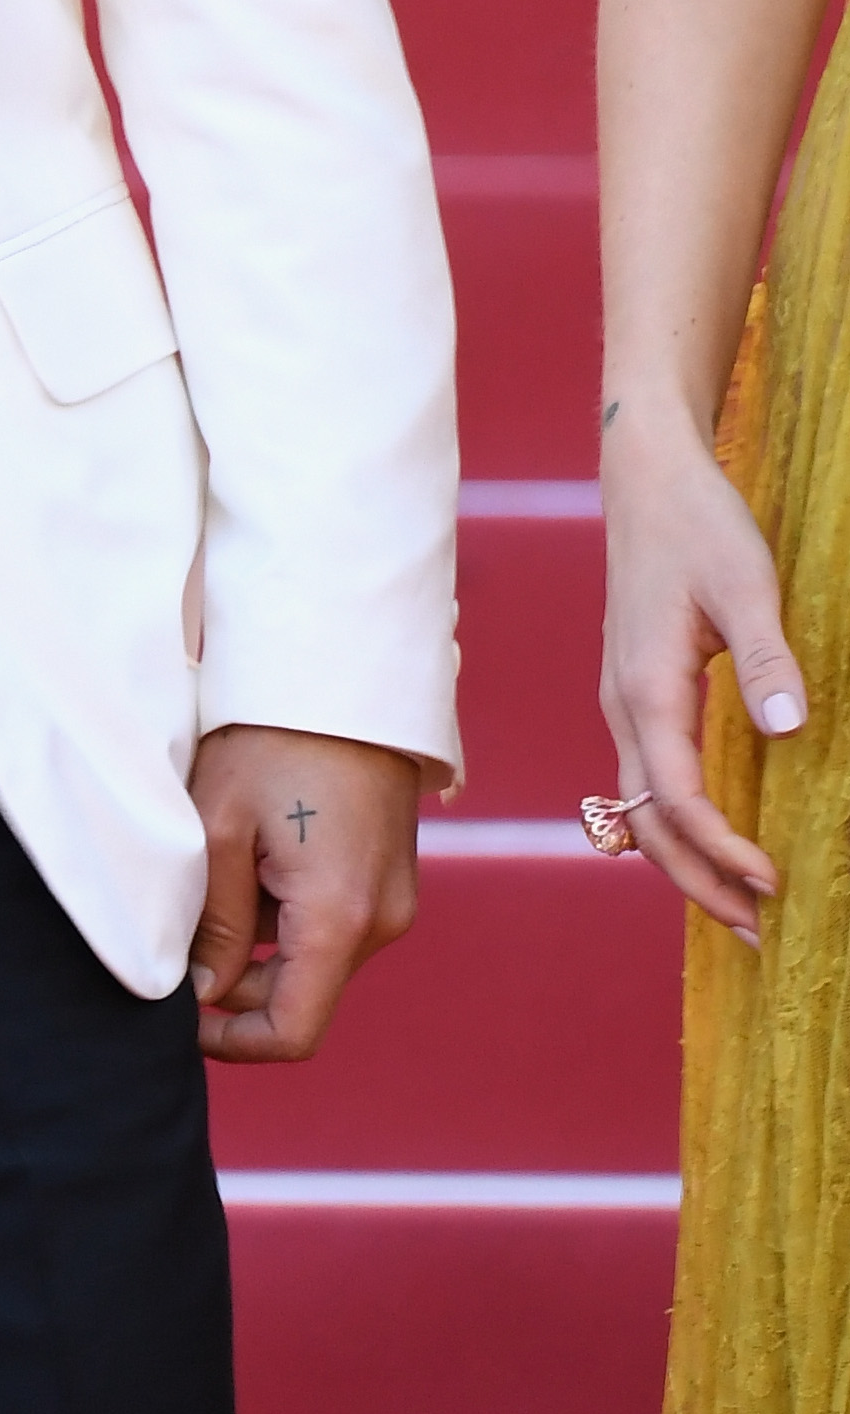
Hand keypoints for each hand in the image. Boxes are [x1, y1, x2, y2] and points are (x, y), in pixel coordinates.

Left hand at [187, 724, 423, 1062]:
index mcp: (340, 919)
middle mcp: (380, 922)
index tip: (177, 1020)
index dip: (230, 1042)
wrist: (345, 672)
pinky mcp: (386, 878)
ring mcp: (390, 901)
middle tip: (176, 924)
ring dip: (253, 933)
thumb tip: (204, 990)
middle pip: (296, 994)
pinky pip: (325, 920)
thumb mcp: (219, 830)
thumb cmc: (274, 741)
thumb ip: (215, 923)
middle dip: (231, 977)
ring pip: (306, 955)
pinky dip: (280, 906)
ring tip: (217, 862)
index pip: (291, 1031)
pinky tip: (251, 848)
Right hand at [600, 399, 800, 936]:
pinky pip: (648, 781)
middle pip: (649, 825)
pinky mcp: (634, 693)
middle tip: (759, 933)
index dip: (723, 852)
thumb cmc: (699, 527)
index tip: (773, 884)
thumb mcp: (746, 586)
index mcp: (646, 691)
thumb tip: (789, 732)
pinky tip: (714, 836)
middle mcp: (624, 708)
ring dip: (686, 862)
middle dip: (700, 883)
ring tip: (741, 903)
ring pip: (642, 809)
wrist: (647, 481)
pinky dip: (676, 825)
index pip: (679, 800)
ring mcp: (623, 703)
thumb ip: (768, 661)